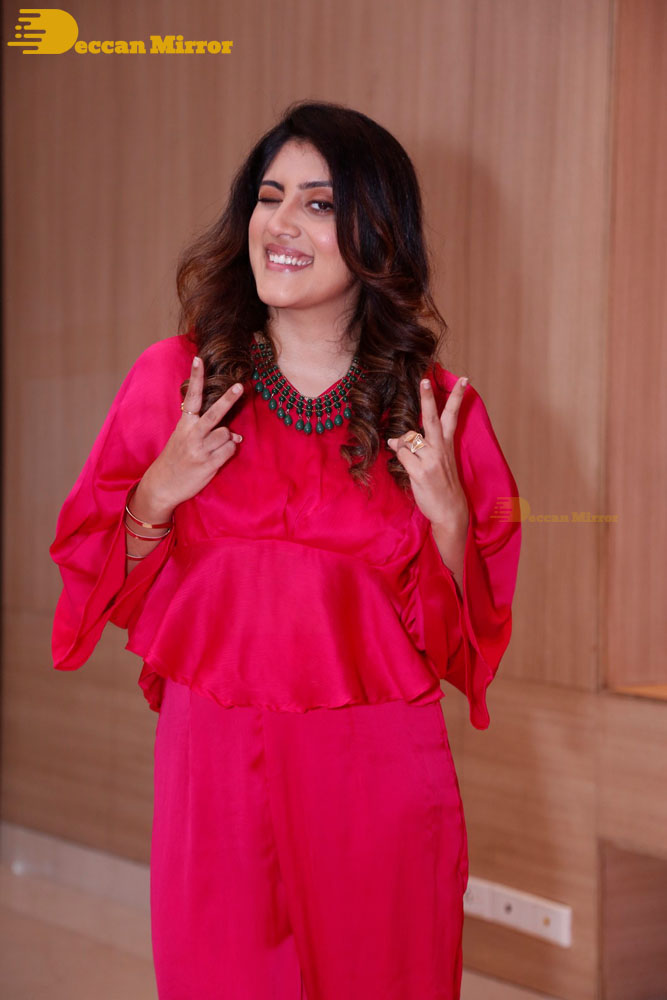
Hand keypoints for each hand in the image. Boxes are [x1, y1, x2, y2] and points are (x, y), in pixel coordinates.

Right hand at [142, 355, 244, 511]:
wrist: (162, 485)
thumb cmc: (175, 459)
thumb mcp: (182, 439)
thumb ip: (207, 432)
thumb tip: (236, 435)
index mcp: (184, 425)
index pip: (191, 397)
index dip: (196, 378)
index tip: (199, 360)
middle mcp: (192, 435)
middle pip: (214, 414)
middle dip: (228, 400)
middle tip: (240, 386)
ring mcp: (200, 450)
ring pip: (227, 434)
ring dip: (227, 440)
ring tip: (214, 448)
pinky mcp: (208, 465)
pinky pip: (229, 451)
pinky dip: (228, 452)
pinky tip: (217, 457)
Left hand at [387, 375, 469, 535]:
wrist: (450, 510)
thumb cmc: (442, 485)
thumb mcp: (437, 463)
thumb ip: (418, 448)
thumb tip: (393, 439)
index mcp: (448, 444)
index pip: (453, 416)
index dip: (457, 396)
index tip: (464, 379)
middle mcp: (441, 448)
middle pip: (433, 418)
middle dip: (428, 398)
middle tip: (425, 380)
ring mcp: (431, 460)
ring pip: (408, 439)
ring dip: (402, 445)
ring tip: (412, 460)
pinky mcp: (421, 472)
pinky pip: (401, 455)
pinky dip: (400, 458)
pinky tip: (407, 468)